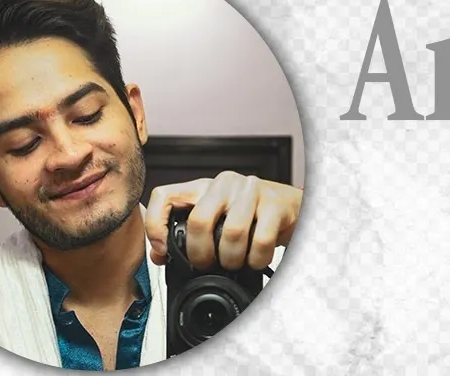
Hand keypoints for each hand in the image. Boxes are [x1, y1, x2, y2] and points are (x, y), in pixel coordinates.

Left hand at [145, 171, 301, 269]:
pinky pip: (260, 240)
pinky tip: (254, 260)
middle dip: (200, 253)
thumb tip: (160, 255)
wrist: (292, 208)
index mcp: (202, 188)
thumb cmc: (250, 216)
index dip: (156, 225)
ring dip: (230, 259)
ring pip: (232, 233)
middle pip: (198, 220)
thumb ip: (187, 235)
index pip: (164, 196)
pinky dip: (255, 259)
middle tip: (206, 265)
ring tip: (233, 263)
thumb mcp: (216, 221)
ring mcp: (251, 191)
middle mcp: (223, 184)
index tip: (163, 250)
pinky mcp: (275, 204)